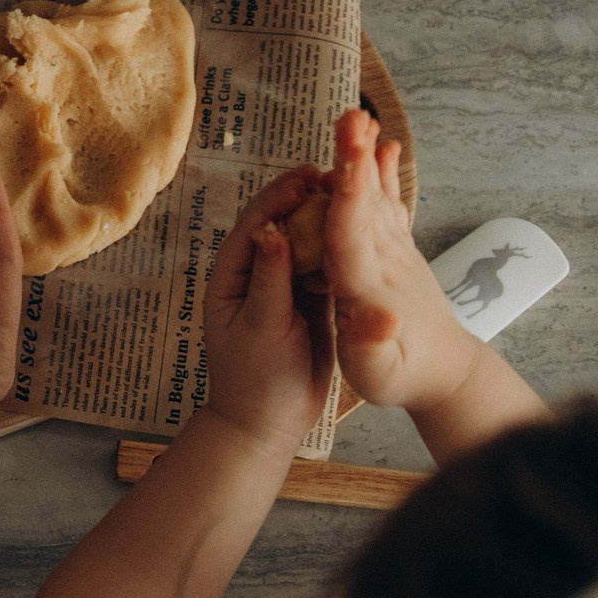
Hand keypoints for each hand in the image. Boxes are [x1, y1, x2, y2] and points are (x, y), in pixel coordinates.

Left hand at [201, 168, 335, 451]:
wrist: (269, 424)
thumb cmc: (255, 380)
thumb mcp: (261, 328)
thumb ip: (269, 279)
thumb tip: (272, 229)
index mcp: (232, 275)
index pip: (256, 224)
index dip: (281, 195)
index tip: (308, 176)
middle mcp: (257, 273)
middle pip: (283, 222)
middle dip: (307, 196)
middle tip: (339, 173)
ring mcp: (285, 284)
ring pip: (307, 240)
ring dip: (327, 216)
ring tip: (356, 191)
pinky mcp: (310, 299)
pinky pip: (325, 264)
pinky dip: (341, 247)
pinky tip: (365, 227)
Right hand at [321, 109, 483, 415]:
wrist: (444, 373)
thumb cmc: (401, 377)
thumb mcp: (378, 376)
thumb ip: (372, 347)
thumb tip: (377, 319)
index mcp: (368, 285)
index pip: (354, 232)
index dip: (352, 193)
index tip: (350, 158)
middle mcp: (383, 260)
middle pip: (365, 200)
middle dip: (357, 159)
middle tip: (352, 116)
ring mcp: (393, 252)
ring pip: (377, 196)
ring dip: (367, 156)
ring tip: (362, 117)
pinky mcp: (397, 251)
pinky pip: (388, 205)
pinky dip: (384, 175)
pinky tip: (385, 147)